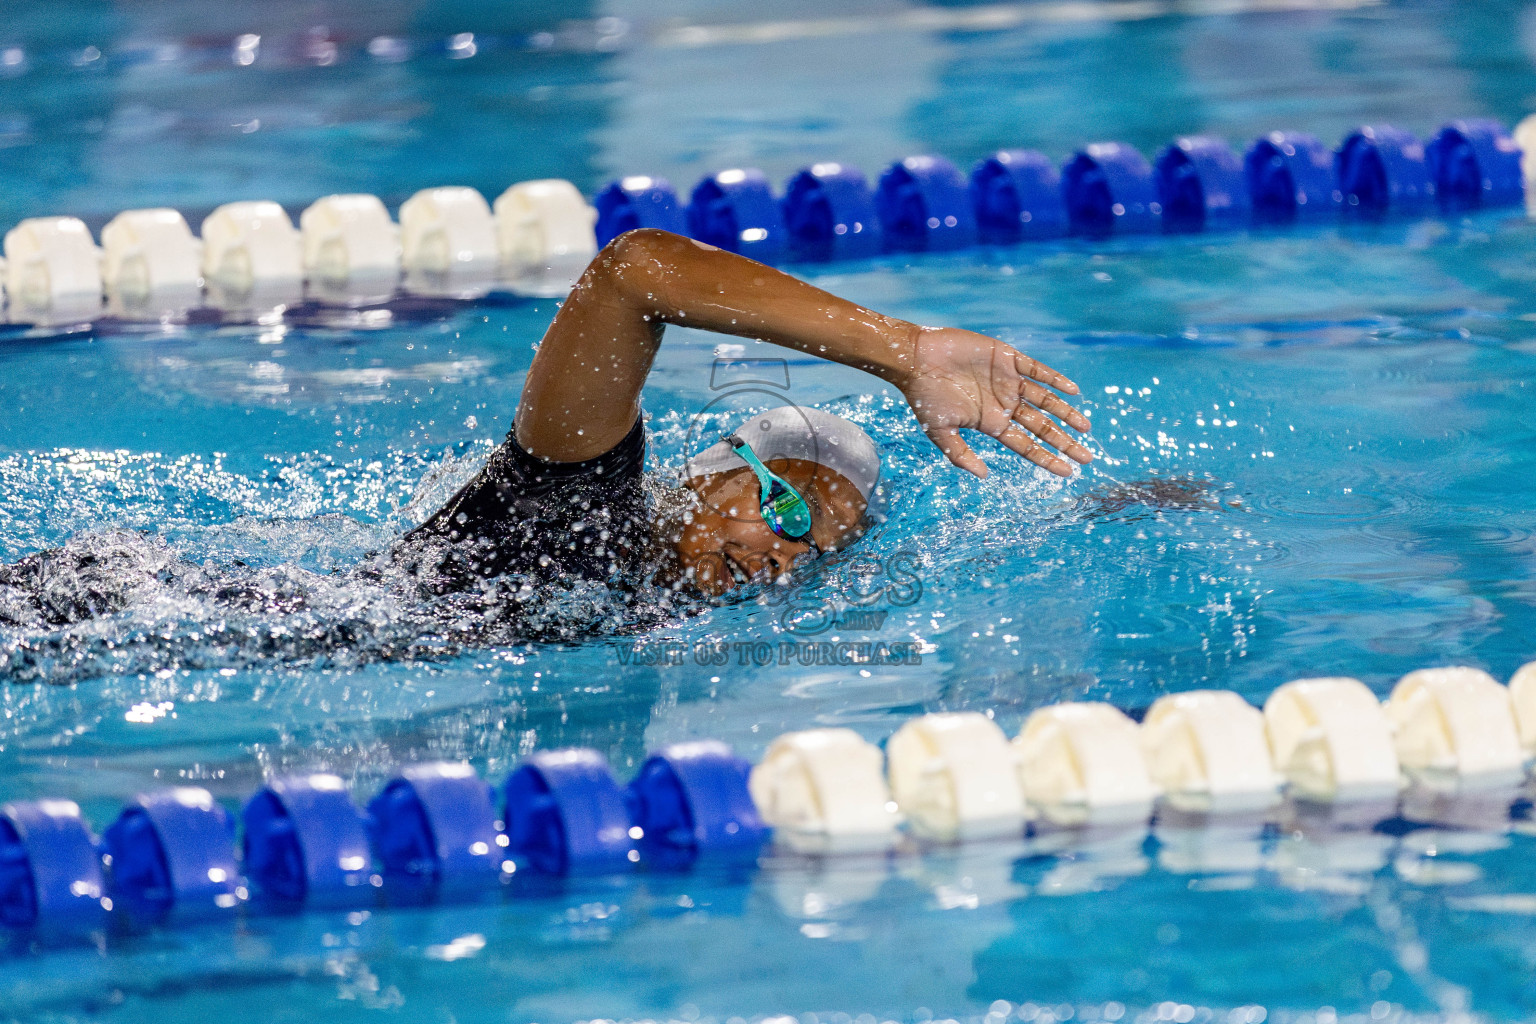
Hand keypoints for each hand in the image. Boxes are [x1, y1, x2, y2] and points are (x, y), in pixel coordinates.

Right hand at [897, 326, 1093, 478]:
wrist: (916, 359)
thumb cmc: (924, 396)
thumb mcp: (940, 431)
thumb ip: (960, 455)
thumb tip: (984, 476)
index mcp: (991, 423)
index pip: (1026, 445)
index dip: (1047, 459)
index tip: (1068, 472)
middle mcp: (1004, 404)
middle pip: (1041, 426)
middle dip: (1064, 442)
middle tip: (1088, 457)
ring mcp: (1008, 381)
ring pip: (1045, 400)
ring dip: (1065, 413)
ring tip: (1086, 427)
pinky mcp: (1006, 358)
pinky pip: (1037, 369)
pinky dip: (1055, 379)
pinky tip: (1073, 391)